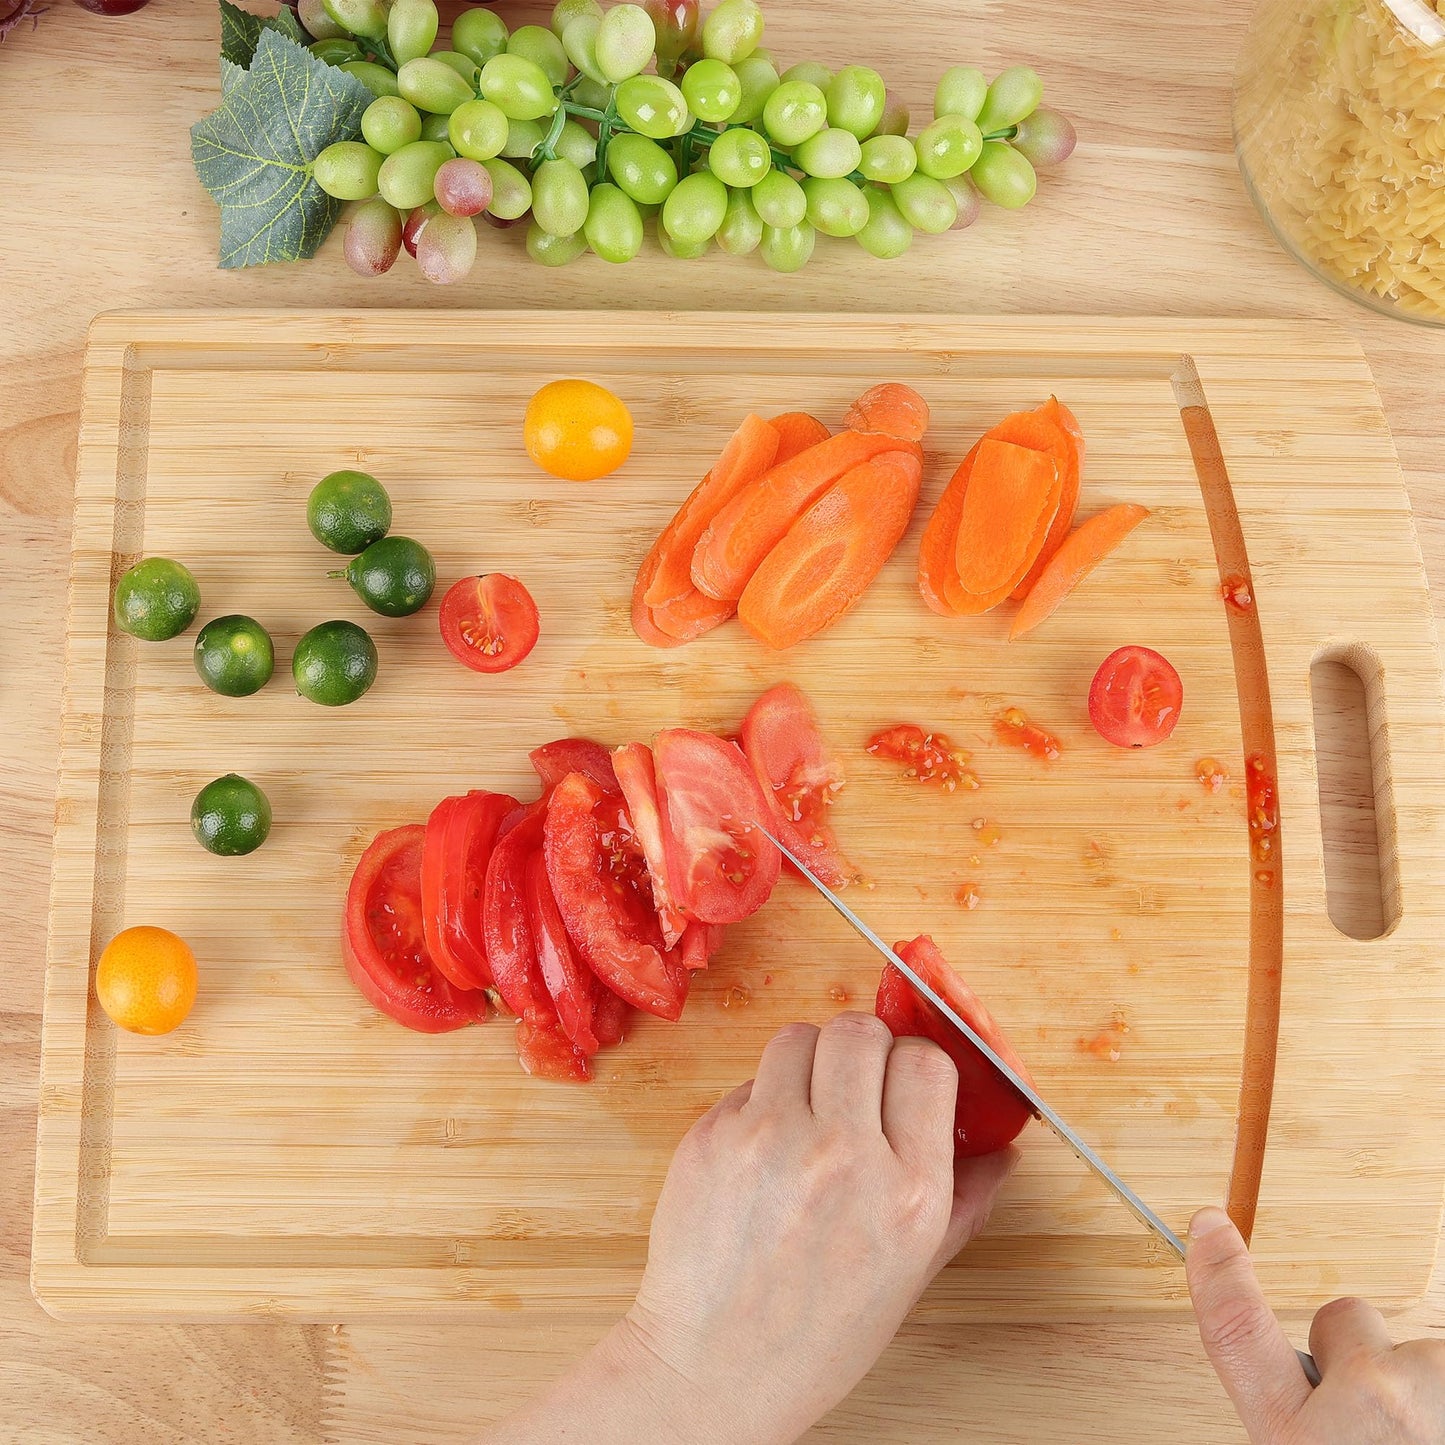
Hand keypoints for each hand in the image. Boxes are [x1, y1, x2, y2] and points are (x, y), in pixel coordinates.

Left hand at [617, 1013, 1015, 1444]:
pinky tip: (765, 1148)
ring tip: (806, 1106)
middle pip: (860, 1032)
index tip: (903, 1081)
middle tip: (853, 1084)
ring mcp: (771, 1138)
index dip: (915, 1064)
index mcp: (907, 1191)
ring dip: (808, 1061)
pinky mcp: (714, 1135)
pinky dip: (762, 1099)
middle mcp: (842, 1154)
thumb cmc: (815, 1335)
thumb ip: (963, 1200)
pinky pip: (750, 1079)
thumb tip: (1002, 1151)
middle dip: (862, 1049)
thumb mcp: (912, 1274)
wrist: (713, 1369)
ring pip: (799, 1036)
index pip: (926, 1064)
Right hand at [1186, 1206, 1444, 1442]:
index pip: (1236, 1333)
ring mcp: (1433, 1391)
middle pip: (1344, 1324)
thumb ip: (1303, 1427)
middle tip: (1386, 1421)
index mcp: (1300, 1443)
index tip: (1212, 1229)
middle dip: (1363, 1354)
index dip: (1218, 1274)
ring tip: (1432, 1441)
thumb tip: (1312, 1389)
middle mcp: (1366, 1404)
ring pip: (1423, 1354)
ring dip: (1431, 1393)